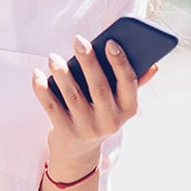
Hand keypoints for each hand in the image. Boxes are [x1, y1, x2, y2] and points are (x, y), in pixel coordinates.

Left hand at [31, 35, 158, 178]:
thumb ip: (133, 82)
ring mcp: (87, 128)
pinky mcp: (66, 132)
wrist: (79, 150)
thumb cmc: (100, 112)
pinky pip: (52, 107)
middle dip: (89, 61)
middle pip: (99, 87)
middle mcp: (110, 120)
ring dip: (62, 73)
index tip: (109, 42)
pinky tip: (37, 74)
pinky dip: (42, 89)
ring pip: (73, 95)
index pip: (128, 83)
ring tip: (53, 57)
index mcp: (128, 108)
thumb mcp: (118, 102)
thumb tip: (153, 65)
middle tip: (78, 40)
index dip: (120, 62)